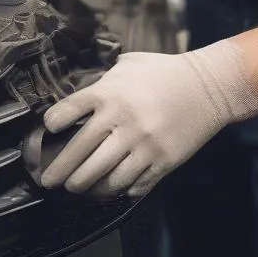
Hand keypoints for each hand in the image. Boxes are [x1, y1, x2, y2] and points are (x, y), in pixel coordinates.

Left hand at [38, 40, 257, 197]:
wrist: (209, 87)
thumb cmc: (164, 72)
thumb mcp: (128, 66)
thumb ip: (103, 81)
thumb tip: (81, 98)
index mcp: (110, 93)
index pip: (68, 111)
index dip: (53, 123)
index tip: (49, 131)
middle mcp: (122, 120)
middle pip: (80, 152)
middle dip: (60, 171)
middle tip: (49, 180)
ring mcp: (142, 144)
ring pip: (104, 176)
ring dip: (85, 186)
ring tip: (76, 189)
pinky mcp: (161, 162)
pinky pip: (132, 184)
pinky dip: (116, 190)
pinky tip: (107, 190)